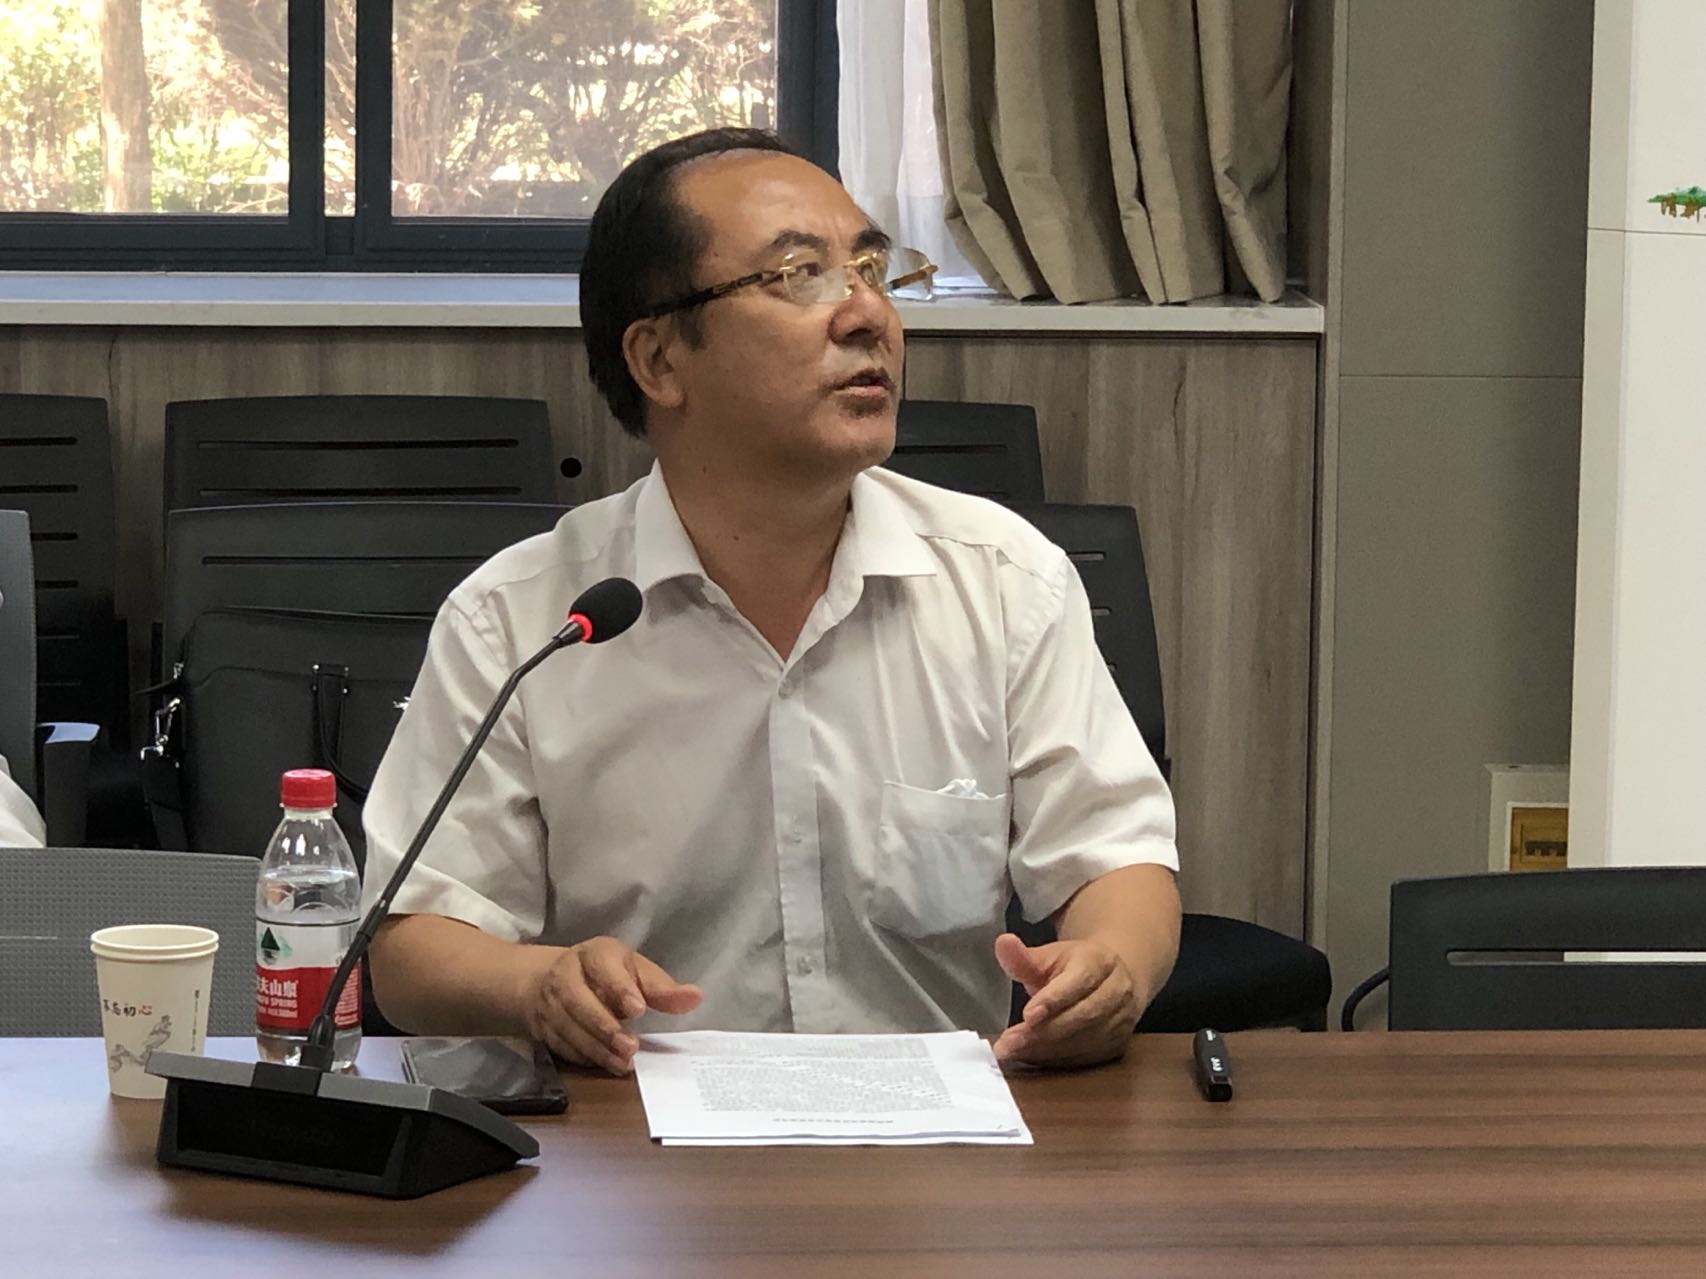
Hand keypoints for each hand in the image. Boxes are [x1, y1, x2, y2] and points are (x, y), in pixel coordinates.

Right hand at [523, 936, 701, 1075]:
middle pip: (579, 1001)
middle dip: (606, 1027)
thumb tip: (695, 998)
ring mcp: (551, 1003)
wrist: (552, 980)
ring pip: (569, 1027)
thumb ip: (662, 988)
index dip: (619, 988)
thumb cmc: (607, 973)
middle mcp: (566, 975)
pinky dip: (583, 1057)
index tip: (638, 1009)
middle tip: (631, 1047)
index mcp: (594, 954)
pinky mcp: (544, 1028)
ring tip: (623, 1062)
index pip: (603, 967)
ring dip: (596, 1048)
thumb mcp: (636, 971)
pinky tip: (605, 1064)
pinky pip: (561, 1045)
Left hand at [991, 932, 1139, 1068]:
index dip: (1053, 1000)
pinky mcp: (1117, 1046)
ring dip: (1046, 1050)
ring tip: (1013, 1051)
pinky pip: (1085, 1058)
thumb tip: (1003, 944)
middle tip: (1010, 1042)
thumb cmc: (1072, 969)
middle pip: (1082, 1016)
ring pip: (1084, 1041)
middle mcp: (1117, 992)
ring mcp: (1121, 1022)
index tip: (1027, 1015)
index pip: (1079, 982)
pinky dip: (1055, 1060)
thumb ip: (1023, 957)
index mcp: (1100, 962)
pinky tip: (1030, 1058)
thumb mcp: (1047, 957)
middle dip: (1043, 1032)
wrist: (1109, 981)